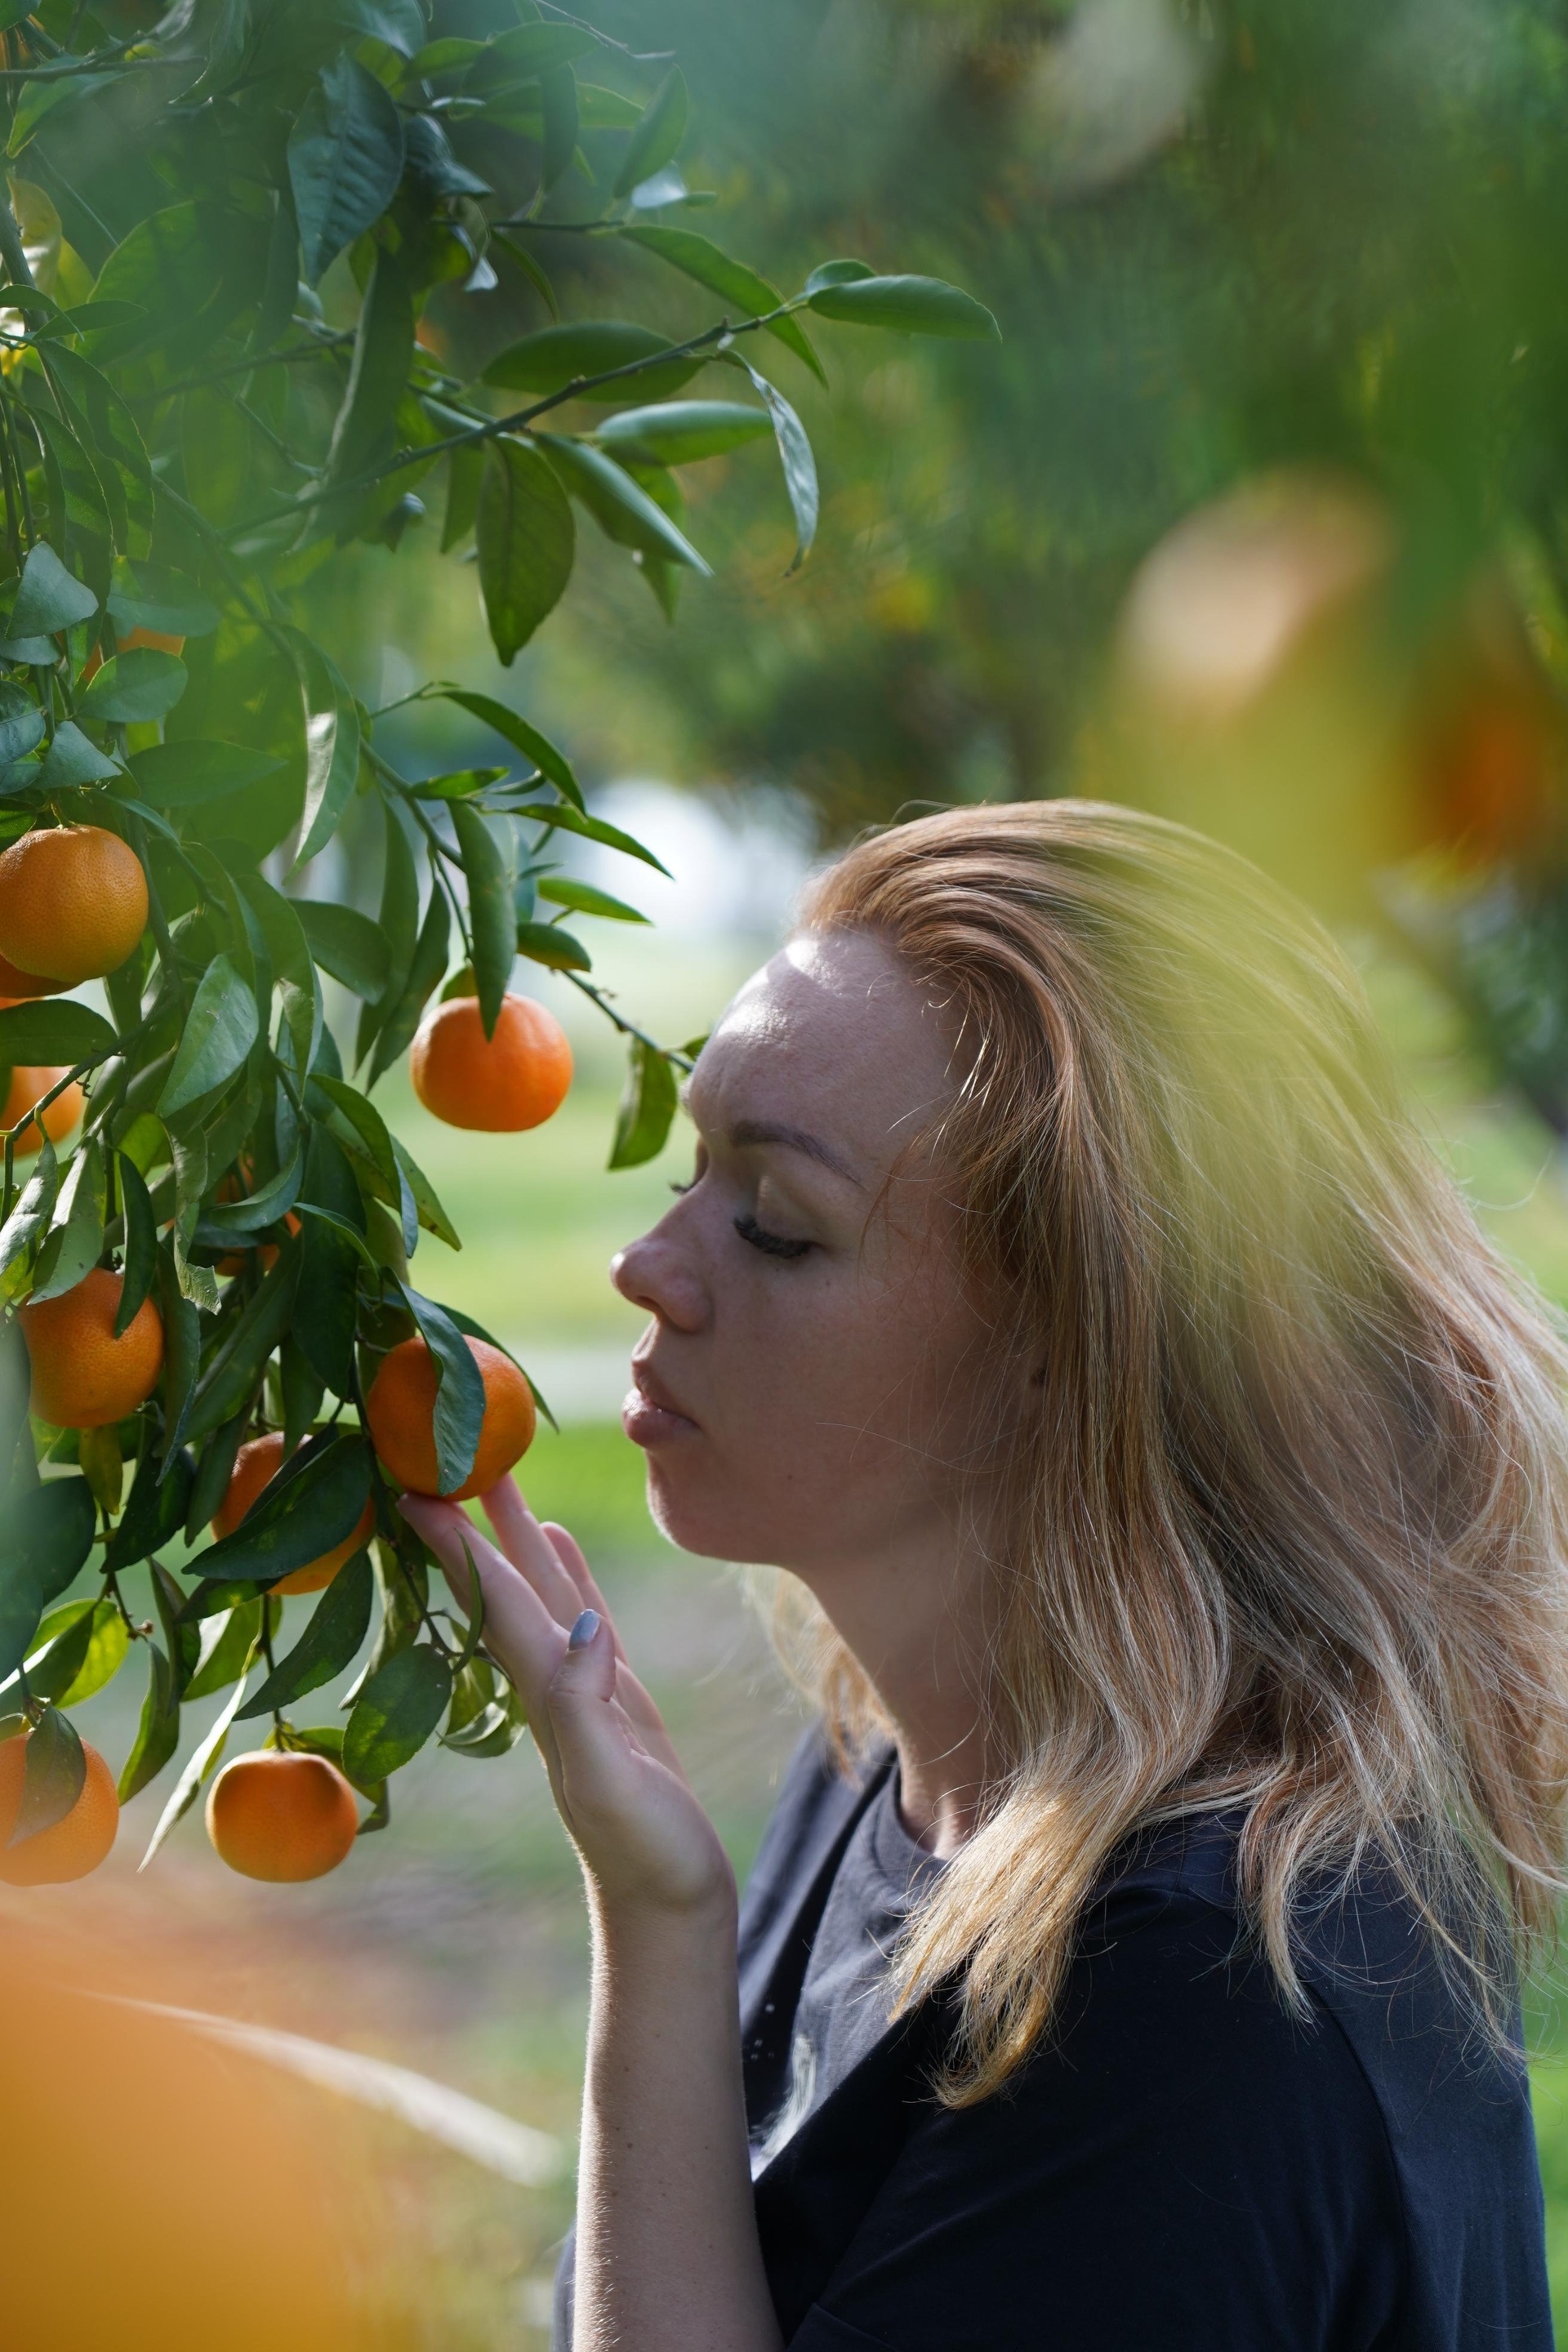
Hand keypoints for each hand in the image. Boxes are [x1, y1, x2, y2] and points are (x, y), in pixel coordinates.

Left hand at [398, 1480, 734, 1923]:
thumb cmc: (648, 1856)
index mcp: (548, 1695)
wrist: (671, 1909)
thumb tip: (587, 1629)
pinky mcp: (615, 1699)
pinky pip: (581, 1615)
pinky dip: (565, 1573)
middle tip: (440, 1451)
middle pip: (502, 1582)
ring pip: (540, 1591)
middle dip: (469, 1519)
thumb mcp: (616, 1788)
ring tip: (492, 1475)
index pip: (493, 1602)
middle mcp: (553, 1683)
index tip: (411, 1484)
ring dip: (511, 1535)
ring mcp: (583, 1690)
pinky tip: (556, 1543)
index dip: (455, 1543)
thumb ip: (589, 1710)